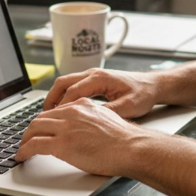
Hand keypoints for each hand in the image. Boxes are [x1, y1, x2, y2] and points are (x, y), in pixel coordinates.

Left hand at [14, 98, 153, 175]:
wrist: (131, 147)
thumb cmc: (124, 139)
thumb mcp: (106, 118)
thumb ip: (91, 119)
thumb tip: (84, 129)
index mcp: (82, 105)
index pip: (55, 110)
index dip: (44, 122)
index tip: (40, 130)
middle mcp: (72, 112)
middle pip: (41, 118)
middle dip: (31, 130)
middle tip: (27, 140)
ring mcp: (66, 127)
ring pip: (34, 129)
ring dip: (24, 140)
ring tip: (22, 149)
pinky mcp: (62, 144)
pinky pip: (34, 145)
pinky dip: (24, 151)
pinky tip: (22, 157)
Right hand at [43, 68, 158, 118]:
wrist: (153, 85)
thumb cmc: (143, 94)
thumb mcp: (128, 106)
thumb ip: (109, 112)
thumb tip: (90, 120)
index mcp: (99, 78)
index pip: (72, 92)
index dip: (61, 108)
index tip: (53, 121)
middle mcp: (93, 73)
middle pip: (62, 83)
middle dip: (50, 99)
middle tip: (43, 117)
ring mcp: (93, 75)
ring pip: (65, 83)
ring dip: (55, 97)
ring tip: (49, 115)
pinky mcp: (94, 80)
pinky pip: (72, 85)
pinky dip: (64, 96)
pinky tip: (63, 110)